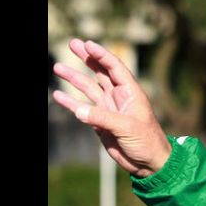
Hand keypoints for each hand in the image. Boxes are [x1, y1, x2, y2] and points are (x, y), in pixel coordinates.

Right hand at [52, 38, 170, 176]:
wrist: (148, 162)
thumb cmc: (146, 141)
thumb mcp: (127, 127)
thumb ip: (103, 118)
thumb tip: (78, 110)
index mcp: (131, 92)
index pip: (114, 67)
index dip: (101, 55)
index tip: (87, 43)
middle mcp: (119, 96)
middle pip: (100, 72)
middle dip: (87, 58)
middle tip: (72, 43)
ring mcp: (109, 108)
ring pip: (88, 88)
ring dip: (74, 78)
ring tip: (57, 67)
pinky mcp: (100, 122)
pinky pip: (82, 108)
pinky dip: (70, 102)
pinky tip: (58, 94)